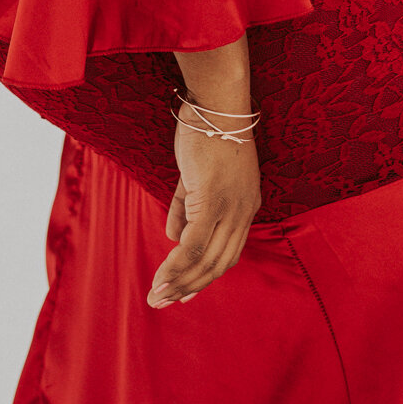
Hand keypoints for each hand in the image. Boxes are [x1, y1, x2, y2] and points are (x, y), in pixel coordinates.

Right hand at [147, 111, 260, 308]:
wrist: (215, 101)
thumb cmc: (206, 129)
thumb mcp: (196, 174)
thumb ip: (187, 205)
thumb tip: (173, 237)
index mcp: (246, 205)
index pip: (228, 253)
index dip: (205, 276)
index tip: (184, 292)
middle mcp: (244, 211)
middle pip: (219, 264)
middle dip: (189, 288)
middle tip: (163, 302)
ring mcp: (231, 207)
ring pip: (205, 260)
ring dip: (179, 282)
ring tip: (156, 296)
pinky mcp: (213, 199)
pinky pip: (193, 244)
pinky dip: (176, 266)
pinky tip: (161, 278)